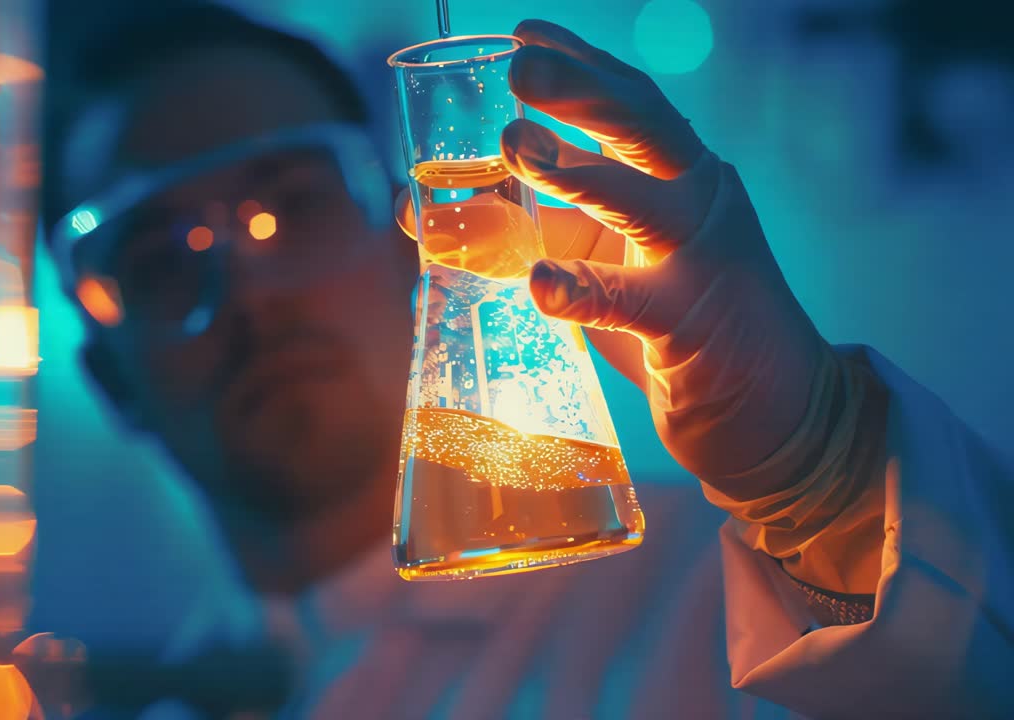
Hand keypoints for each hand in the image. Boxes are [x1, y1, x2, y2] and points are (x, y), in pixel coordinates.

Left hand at [499, 19, 834, 499]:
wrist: (776, 412)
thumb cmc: (674, 323)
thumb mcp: (593, 265)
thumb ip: (518, 236)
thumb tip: (419, 211)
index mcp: (680, 177)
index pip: (633, 104)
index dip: (581, 63)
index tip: (525, 33)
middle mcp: (699, 203)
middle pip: (645, 130)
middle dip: (582, 92)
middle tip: (519, 69)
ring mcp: (703, 263)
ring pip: (645, 203)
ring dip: (579, 172)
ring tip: (516, 145)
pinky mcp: (690, 327)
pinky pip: (631, 303)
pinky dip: (582, 290)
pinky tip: (540, 284)